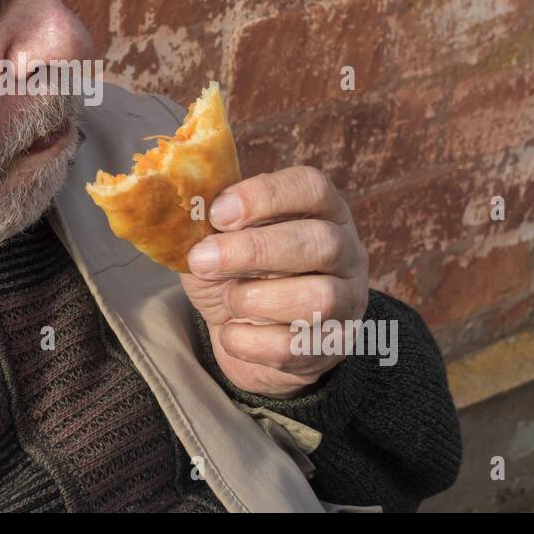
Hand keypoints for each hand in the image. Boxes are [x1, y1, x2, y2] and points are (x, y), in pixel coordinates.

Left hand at [180, 166, 370, 398]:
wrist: (246, 336)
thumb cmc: (236, 274)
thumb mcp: (218, 241)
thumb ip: (207, 224)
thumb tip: (185, 213)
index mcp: (321, 210)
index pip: (310, 187)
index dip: (264, 196)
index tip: (218, 213)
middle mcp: (346, 251)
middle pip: (320, 241)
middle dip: (255, 250)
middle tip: (204, 259)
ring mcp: (348, 301)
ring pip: (319, 298)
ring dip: (257, 299)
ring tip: (228, 300)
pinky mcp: (332, 346)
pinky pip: (295, 347)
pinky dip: (250, 341)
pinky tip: (231, 332)